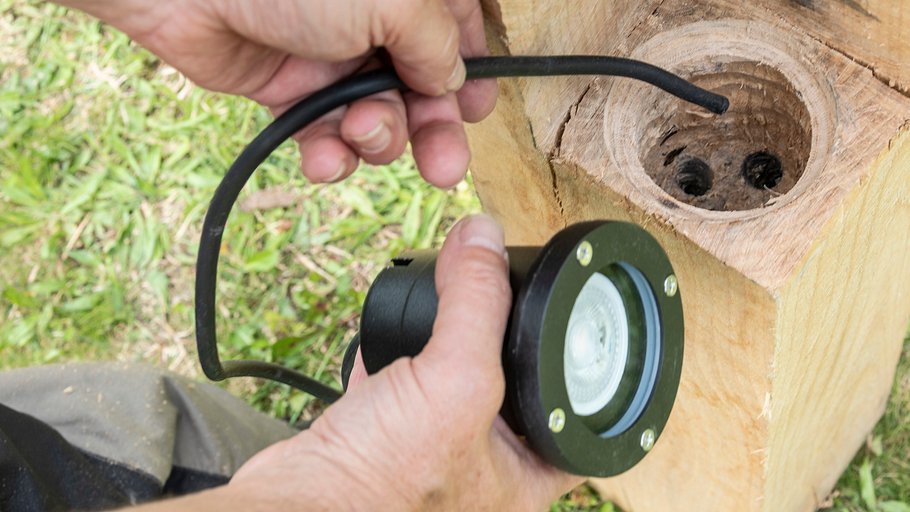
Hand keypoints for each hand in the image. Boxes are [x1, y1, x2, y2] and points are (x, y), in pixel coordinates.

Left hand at [60, 0, 496, 187]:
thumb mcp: (393, 0)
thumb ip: (437, 43)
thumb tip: (452, 80)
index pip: (456, 30)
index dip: (471, 72)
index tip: (477, 109)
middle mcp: (371, 20)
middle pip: (421, 85)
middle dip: (433, 129)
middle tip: (444, 167)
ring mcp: (331, 55)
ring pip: (377, 117)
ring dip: (377, 139)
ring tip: (361, 134)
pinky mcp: (290, 90)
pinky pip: (325, 135)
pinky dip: (329, 155)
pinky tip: (324, 158)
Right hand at [137, 215, 580, 510]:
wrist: (295, 506)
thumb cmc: (384, 481)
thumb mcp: (454, 381)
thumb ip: (478, 305)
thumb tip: (486, 236)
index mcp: (523, 477)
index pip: (574, 419)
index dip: (581, 373)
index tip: (575, 329)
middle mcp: (483, 473)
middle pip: (513, 395)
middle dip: (509, 349)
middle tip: (513, 306)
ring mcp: (431, 458)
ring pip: (452, 389)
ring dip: (449, 349)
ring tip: (460, 309)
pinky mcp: (384, 443)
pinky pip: (400, 391)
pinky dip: (395, 358)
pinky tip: (393, 331)